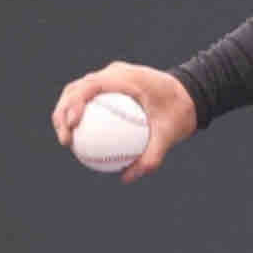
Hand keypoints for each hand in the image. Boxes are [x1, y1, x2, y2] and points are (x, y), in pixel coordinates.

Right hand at [51, 61, 197, 181]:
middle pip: (77, 88)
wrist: (189, 97)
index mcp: (128, 77)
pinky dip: (80, 116)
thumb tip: (127, 178)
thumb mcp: (170, 135)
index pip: (93, 84)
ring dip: (65, 114)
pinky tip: (79, 141)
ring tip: (66, 141)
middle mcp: (115, 74)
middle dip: (63, 111)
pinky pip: (90, 100)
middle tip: (66, 139)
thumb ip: (152, 156)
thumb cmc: (180, 113)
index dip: (76, 102)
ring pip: (78, 92)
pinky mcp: (109, 87)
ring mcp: (110, 78)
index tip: (72, 125)